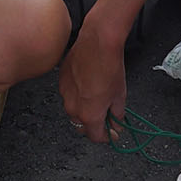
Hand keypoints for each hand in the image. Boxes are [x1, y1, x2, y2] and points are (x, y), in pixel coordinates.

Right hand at [58, 24, 130, 142]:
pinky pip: (69, 94)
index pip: (96, 137)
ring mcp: (64, 94)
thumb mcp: (120, 95)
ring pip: (75, 109)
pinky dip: (78, 94)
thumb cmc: (109, 66)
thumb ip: (117, 114)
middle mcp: (73, 108)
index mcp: (89, 115)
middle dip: (95, 123)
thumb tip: (116, 122)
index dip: (106, 137)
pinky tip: (89, 84)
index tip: (112, 133)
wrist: (98, 42)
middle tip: (107, 114)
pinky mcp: (61, 81)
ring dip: (85, 108)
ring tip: (98, 95)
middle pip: (83, 125)